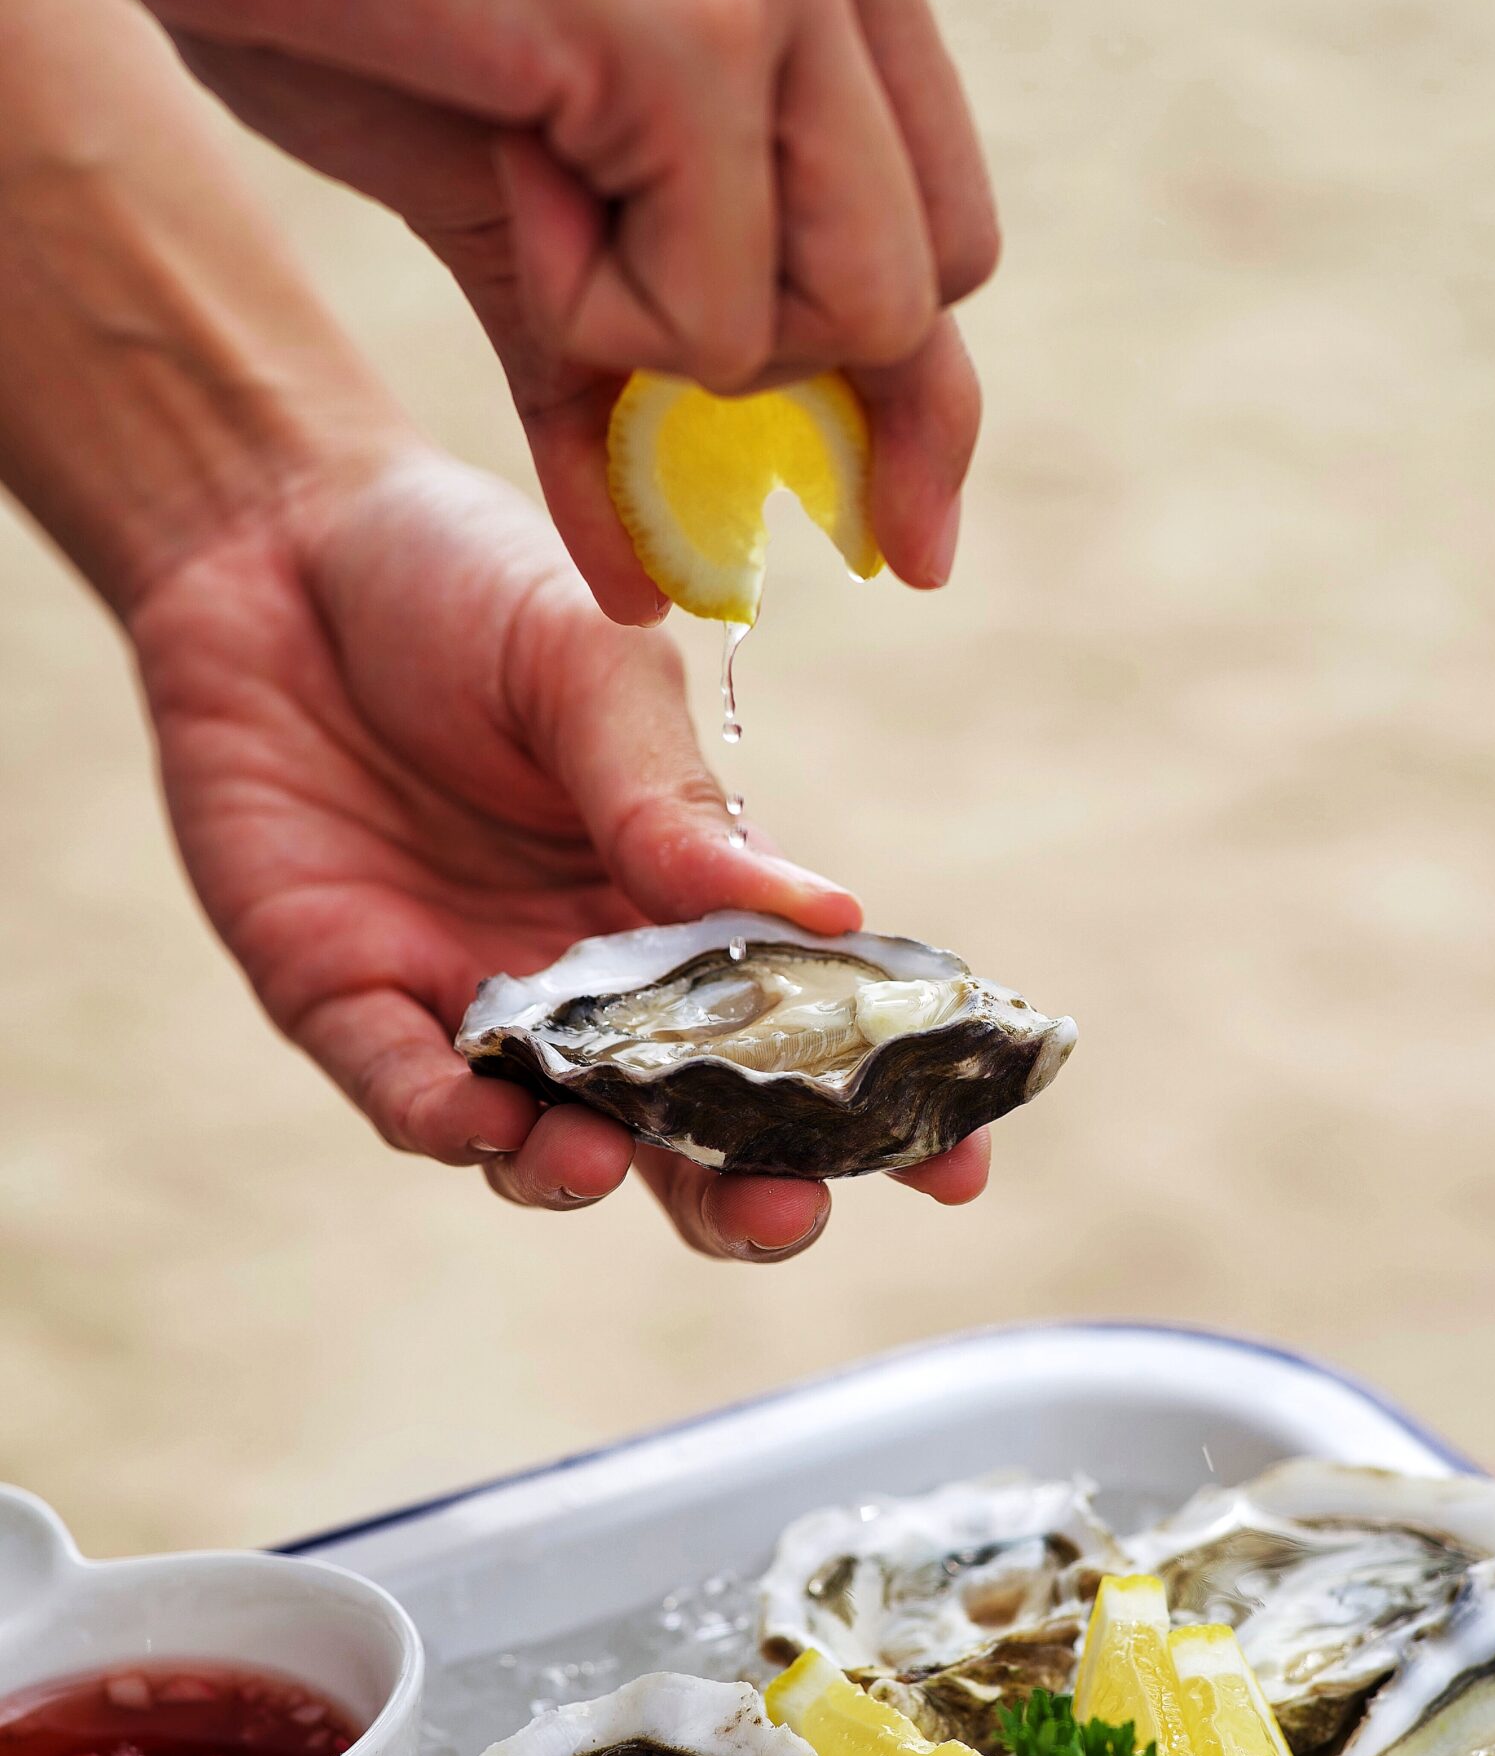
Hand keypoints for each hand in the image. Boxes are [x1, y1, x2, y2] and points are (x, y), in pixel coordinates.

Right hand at [15, 0, 995, 619]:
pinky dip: (586, 307)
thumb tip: (661, 583)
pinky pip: (720, 321)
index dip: (917, 397)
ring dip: (662, 326)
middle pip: (928, 283)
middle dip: (770, 357)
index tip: (902, 542)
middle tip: (589, 274)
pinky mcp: (695, 21)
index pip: (948, 220)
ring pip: (856, 316)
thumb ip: (622, 343)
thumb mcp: (522, 167)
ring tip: (518, 165)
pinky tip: (495, 154)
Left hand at [128, 443, 990, 1256]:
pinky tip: (482, 1120)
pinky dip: (448, 1120)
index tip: (959, 1166)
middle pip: (685, 1132)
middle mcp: (588, 980)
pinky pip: (404, 1091)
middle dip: (744, 1194)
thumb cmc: (462, 585)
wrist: (274, 539)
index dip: (877, 1111)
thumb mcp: (595, 668)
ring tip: (605, 1162)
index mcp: (681, 900)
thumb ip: (681, 805)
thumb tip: (836, 914)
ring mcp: (469, 999)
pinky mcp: (345, 998)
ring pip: (548, 1139)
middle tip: (790, 1216)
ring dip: (585, 1172)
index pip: (800, 1031)